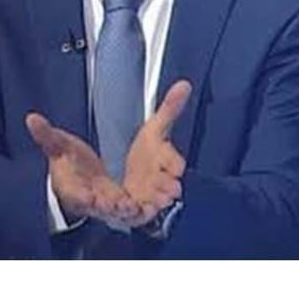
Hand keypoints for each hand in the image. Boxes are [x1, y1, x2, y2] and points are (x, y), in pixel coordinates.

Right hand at [26, 112, 139, 223]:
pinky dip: (139, 207)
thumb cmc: (67, 162)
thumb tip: (31, 118)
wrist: (78, 175)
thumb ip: (47, 135)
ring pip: (116, 210)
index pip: (74, 193)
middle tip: (121, 204)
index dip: (82, 196)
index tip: (90, 197)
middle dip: (109, 206)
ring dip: (127, 210)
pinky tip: (152, 204)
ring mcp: (104, 203)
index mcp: (70, 187)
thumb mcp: (58, 146)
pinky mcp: (118, 202)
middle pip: (98, 206)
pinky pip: (129, 207)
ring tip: (137, 207)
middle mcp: (88, 199)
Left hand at [122, 80, 190, 226]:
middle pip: (167, 188)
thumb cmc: (146, 155)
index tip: (175, 165)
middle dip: (164, 187)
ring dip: (143, 201)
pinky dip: (124, 210)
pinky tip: (113, 203)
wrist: (127, 177)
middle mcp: (160, 184)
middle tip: (160, 184)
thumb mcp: (154, 129)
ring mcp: (147, 199)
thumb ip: (169, 109)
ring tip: (128, 199)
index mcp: (167, 163)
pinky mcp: (132, 212)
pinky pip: (130, 214)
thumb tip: (185, 85)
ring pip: (149, 203)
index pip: (175, 163)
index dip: (173, 163)